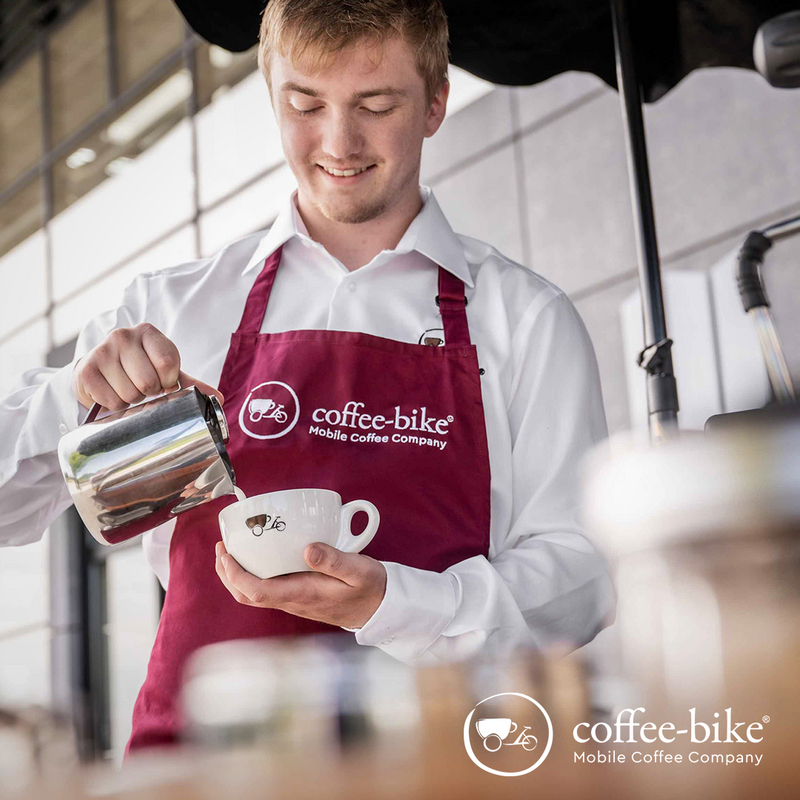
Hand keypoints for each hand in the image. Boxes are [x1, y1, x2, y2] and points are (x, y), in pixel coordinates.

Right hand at [71, 323, 223, 411]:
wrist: (98, 371)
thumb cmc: (137, 370)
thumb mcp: (165, 372)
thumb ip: (191, 383)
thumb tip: (217, 398)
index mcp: (149, 333)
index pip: (168, 363)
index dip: (168, 381)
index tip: (164, 382)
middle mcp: (123, 336)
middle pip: (149, 381)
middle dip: (149, 392)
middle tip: (143, 388)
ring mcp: (102, 351)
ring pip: (130, 393)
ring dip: (132, 399)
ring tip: (128, 389)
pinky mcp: (86, 370)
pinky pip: (111, 400)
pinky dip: (115, 405)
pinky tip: (112, 393)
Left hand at [214, 540, 386, 628]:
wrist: (379, 608)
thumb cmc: (369, 588)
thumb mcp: (358, 570)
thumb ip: (334, 560)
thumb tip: (307, 549)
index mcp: (302, 595)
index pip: (256, 592)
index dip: (235, 575)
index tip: (226, 553)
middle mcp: (292, 601)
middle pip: (246, 596)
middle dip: (227, 574)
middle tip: (222, 547)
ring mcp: (293, 600)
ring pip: (253, 595)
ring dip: (236, 575)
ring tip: (232, 551)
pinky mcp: (298, 596)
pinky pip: (266, 589)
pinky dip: (252, 574)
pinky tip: (257, 558)